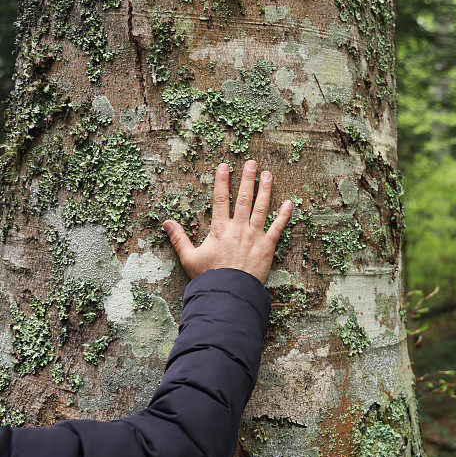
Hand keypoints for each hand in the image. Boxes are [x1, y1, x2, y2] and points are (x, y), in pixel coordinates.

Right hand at [162, 160, 292, 283]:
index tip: (224, 166)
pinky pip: (278, 228)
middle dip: (247, 179)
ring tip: (268, 174)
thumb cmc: (209, 277)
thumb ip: (179, 238)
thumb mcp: (189, 258)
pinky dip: (284, 215)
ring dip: (265, 190)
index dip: (222, 181)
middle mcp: (238, 228)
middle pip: (244, 198)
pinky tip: (289, 203)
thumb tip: (167, 223)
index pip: (220, 199)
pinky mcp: (268, 247)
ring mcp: (254, 236)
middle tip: (251, 162)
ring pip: (262, 208)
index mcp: (220, 229)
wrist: (228, 294)